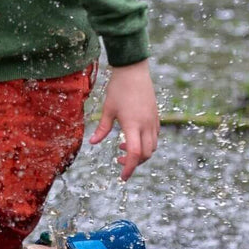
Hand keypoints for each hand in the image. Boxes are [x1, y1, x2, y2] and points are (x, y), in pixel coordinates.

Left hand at [89, 59, 159, 180]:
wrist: (134, 70)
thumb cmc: (118, 88)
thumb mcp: (107, 109)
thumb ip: (102, 128)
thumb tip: (92, 143)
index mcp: (133, 124)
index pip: (134, 153)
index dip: (129, 168)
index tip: (122, 177)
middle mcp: (146, 125)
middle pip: (146, 154)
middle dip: (134, 163)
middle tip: (118, 161)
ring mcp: (153, 121)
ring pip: (152, 147)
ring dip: (140, 153)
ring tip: (122, 147)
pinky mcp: (156, 116)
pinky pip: (155, 137)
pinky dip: (145, 144)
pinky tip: (132, 137)